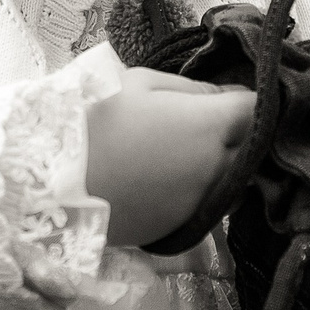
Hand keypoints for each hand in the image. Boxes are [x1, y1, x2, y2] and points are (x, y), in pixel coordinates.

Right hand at [85, 68, 254, 248]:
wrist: (52, 183)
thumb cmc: (94, 119)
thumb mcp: (140, 83)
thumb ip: (193, 90)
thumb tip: (228, 98)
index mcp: (209, 126)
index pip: (257, 109)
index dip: (250, 100)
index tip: (231, 97)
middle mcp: (217, 167)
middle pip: (250, 148)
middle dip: (237, 134)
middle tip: (202, 123)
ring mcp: (202, 202)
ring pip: (232, 179)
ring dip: (220, 165)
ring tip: (179, 153)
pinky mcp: (183, 226)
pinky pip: (206, 202)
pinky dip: (196, 190)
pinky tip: (163, 179)